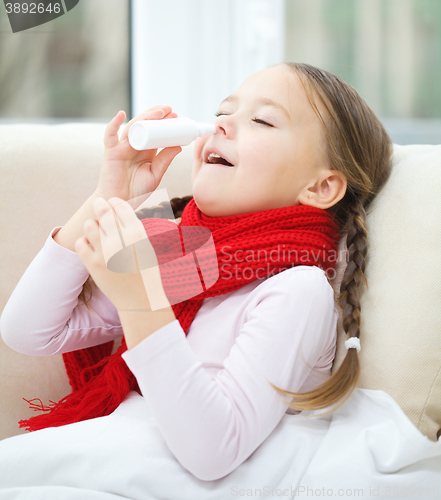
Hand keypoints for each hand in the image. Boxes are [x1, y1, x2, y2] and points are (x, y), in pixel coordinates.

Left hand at [75, 196, 170, 311]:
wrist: (140, 299)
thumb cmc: (146, 271)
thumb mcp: (146, 246)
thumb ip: (133, 229)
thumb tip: (119, 211)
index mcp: (138, 234)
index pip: (121, 207)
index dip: (115, 202)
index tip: (112, 203)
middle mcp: (121, 241)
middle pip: (104, 212)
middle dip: (100, 206)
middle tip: (98, 204)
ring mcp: (105, 253)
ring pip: (90, 225)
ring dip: (92, 224)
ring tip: (95, 229)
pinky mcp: (92, 264)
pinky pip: (81, 243)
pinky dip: (85, 242)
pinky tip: (91, 246)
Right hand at [94, 106, 181, 203]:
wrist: (121, 202)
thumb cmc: (137, 191)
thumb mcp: (155, 175)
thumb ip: (165, 160)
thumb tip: (179, 146)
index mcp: (146, 151)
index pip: (155, 132)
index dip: (164, 123)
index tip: (176, 117)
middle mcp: (134, 146)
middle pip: (144, 125)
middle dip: (157, 116)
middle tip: (170, 109)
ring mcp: (122, 147)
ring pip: (132, 127)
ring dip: (145, 117)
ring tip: (159, 112)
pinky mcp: (111, 152)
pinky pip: (110, 135)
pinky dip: (114, 123)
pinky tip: (122, 114)